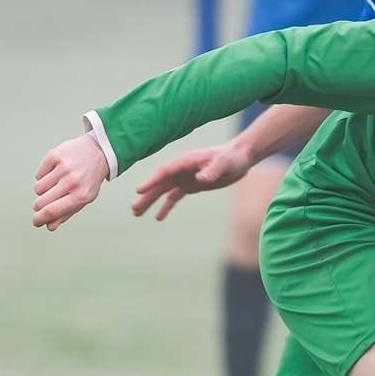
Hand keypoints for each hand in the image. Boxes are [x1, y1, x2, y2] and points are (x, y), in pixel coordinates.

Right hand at [32, 134, 108, 229]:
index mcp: (80, 195)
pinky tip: (55, 173)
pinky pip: (38, 174)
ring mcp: (63, 167)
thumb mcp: (85, 199)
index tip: (36, 222)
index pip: (52, 211)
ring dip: (43, 190)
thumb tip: (49, 226)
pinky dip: (43, 177)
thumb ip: (67, 213)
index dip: (40, 219)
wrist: (98, 152)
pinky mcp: (54, 156)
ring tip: (55, 185)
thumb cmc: (90, 179)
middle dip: (39, 206)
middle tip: (43, 204)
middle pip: (42, 201)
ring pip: (38, 188)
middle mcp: (72, 181)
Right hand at [130, 140, 252, 220]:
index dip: (151, 181)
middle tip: (134, 209)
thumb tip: (199, 178)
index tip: (139, 190)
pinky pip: (174, 197)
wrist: (240, 158)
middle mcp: (181, 170)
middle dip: (147, 196)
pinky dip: (166, 206)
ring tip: (137, 213)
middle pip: (160, 184)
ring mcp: (184, 178)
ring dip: (151, 202)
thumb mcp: (223, 164)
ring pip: (164, 191)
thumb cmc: (231, 158)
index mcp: (185, 162)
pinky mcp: (191, 186)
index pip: (164, 172)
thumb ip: (211, 171)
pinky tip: (158, 217)